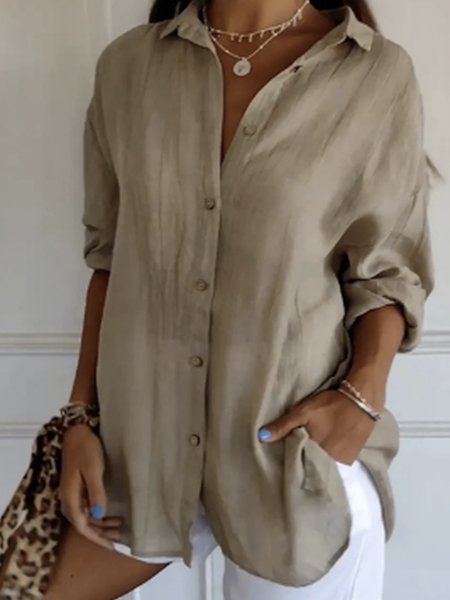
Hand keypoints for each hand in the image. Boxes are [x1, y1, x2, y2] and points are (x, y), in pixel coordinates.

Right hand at [58, 423, 122, 548]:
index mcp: (70, 497)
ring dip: (100, 524)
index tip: (111, 546)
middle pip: (83, 523)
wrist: (76, 432)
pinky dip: (98, 513)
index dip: (96, 538)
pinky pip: (86, 507)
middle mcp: (68, 498)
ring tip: (119, 526)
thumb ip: (96, 493)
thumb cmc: (86, 449)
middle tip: (121, 536)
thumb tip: (99, 516)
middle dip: (101, 532)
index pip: (82, 526)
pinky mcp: (77, 486)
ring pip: (85, 516)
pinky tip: (108, 513)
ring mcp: (72, 492)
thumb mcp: (93, 470)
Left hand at [257, 389, 376, 464]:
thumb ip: (283, 426)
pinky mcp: (353, 457)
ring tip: (309, 450)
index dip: (291, 461)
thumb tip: (261, 437)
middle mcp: (331, 462)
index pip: (299, 465)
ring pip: (324, 464)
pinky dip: (329, 457)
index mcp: (317, 453)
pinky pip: (336, 462)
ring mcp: (344, 461)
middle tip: (295, 452)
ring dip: (317, 459)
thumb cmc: (330, 405)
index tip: (282, 459)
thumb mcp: (303, 412)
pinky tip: (324, 448)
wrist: (362, 400)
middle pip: (312, 465)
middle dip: (303, 460)